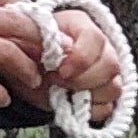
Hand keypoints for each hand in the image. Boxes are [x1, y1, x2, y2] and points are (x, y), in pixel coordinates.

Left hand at [35, 0, 126, 116]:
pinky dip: (89, 110)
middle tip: (56, 82)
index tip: (60, 71)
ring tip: (63, 92)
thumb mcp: (24, 40)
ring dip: (87, 95)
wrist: (24, 68)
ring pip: (113, 88)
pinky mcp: (105, 95)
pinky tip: (71, 102)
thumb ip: (37, 41)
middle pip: (110, 66)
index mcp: (82, 27)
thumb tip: (62, 51)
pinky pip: (107, 108)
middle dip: (82, 80)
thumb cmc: (26, 50)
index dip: (81, 58)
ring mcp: (107, 73)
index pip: (95, 39)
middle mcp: (102, 49)